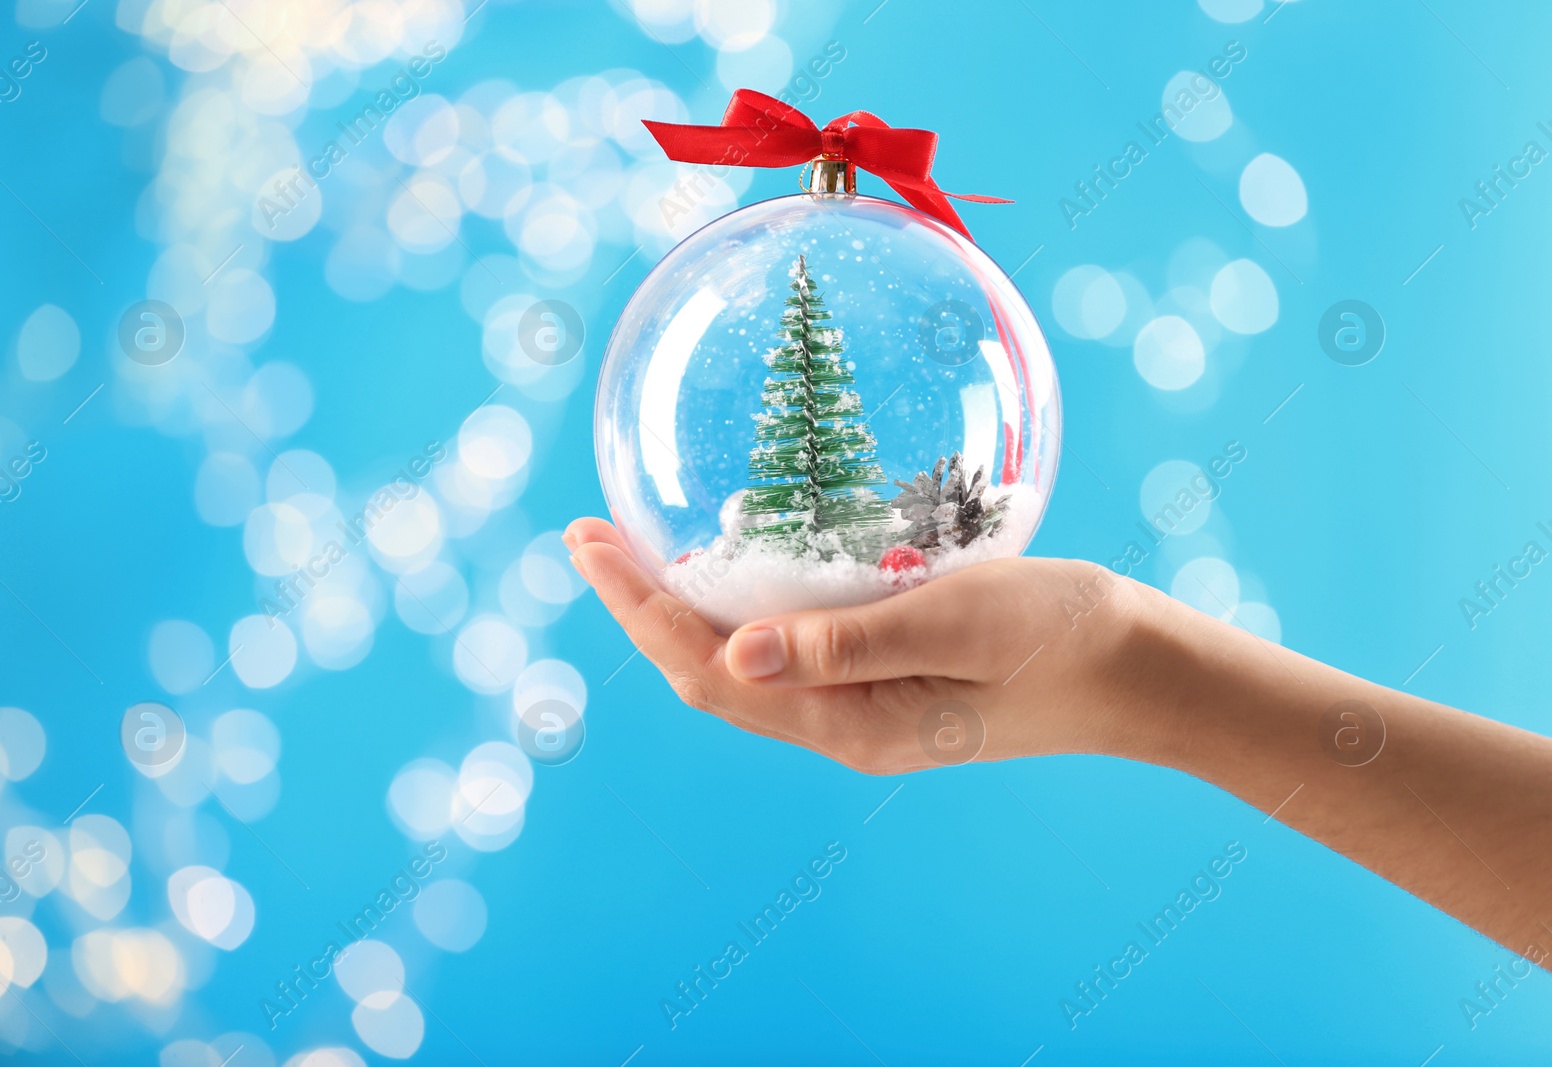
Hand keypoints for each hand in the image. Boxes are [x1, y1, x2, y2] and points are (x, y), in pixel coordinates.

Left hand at [564, 517, 1152, 774]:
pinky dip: (740, 611)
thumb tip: (730, 654)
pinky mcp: (884, 684)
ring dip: (683, 610)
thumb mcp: (955, 622)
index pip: (708, 675)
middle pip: (707, 675)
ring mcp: (861, 710)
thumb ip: (846, 641)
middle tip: (588, 535)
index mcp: (848, 723)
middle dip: (641, 607)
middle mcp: (841, 727)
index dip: (639, 612)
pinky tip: (734, 570)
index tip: (588, 544)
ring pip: (742, 667)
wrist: (1135, 670)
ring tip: (638, 549)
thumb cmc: (1060, 636)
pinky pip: (787, 653)